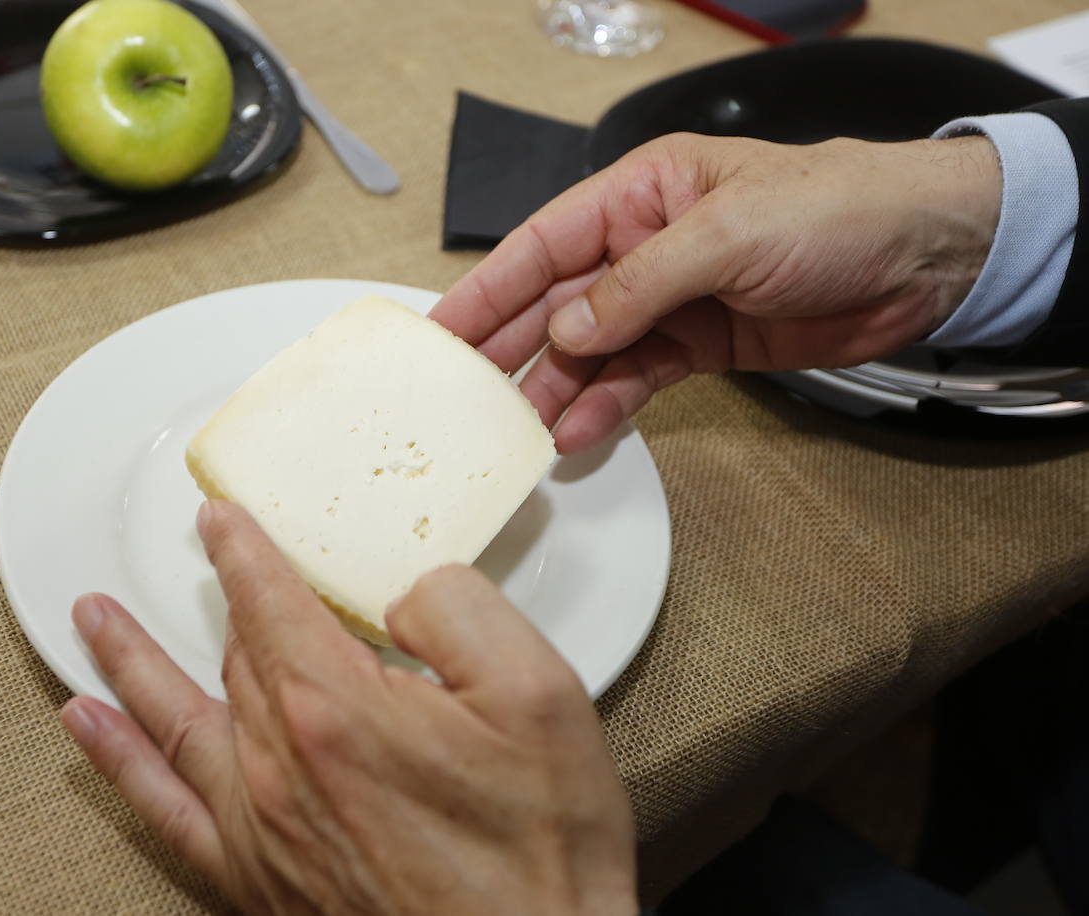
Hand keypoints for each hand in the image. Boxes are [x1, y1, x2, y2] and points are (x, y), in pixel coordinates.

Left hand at [61, 500, 637, 914]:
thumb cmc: (537, 850)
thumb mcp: (536, 692)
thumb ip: (455, 610)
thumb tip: (401, 594)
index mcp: (335, 707)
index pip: (267, 601)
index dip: (242, 550)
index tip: (219, 517)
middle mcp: (278, 765)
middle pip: (233, 655)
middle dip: (223, 598)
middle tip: (203, 555)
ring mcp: (259, 827)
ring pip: (176, 718)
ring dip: (130, 660)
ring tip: (93, 617)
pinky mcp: (257, 881)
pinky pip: (164, 810)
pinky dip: (121, 761)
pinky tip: (89, 727)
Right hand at [431, 133, 1000, 452]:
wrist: (929, 257)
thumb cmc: (838, 210)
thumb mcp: (728, 234)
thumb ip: (639, 284)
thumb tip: (569, 334)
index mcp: (642, 195)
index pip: (543, 244)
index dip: (488, 288)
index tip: (442, 332)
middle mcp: (645, 247)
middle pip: (556, 302)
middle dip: (509, 347)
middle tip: (460, 395)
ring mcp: (673, 300)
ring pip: (592, 350)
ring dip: (555, 389)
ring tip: (517, 430)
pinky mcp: (702, 345)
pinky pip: (637, 378)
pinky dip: (607, 406)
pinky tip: (577, 432)